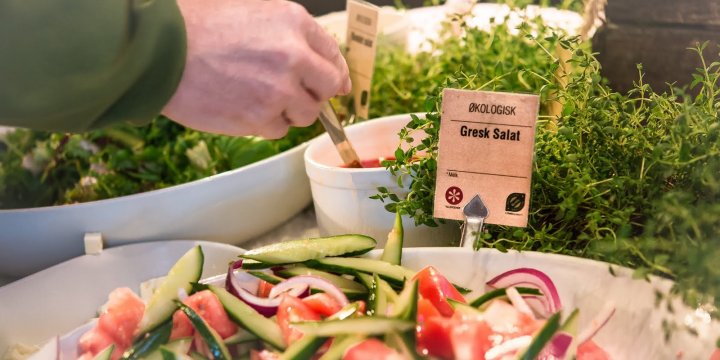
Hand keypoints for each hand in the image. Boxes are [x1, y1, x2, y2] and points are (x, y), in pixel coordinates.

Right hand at [163, 0, 350, 137]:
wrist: (160, 51)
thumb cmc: (196, 26)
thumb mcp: (250, 10)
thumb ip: (288, 34)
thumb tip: (318, 62)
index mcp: (293, 22)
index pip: (332, 54)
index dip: (334, 72)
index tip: (334, 83)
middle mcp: (294, 56)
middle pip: (328, 87)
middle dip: (315, 93)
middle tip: (295, 93)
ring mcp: (280, 90)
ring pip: (306, 113)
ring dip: (289, 110)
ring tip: (257, 96)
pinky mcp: (261, 118)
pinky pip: (279, 129)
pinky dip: (266, 123)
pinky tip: (243, 107)